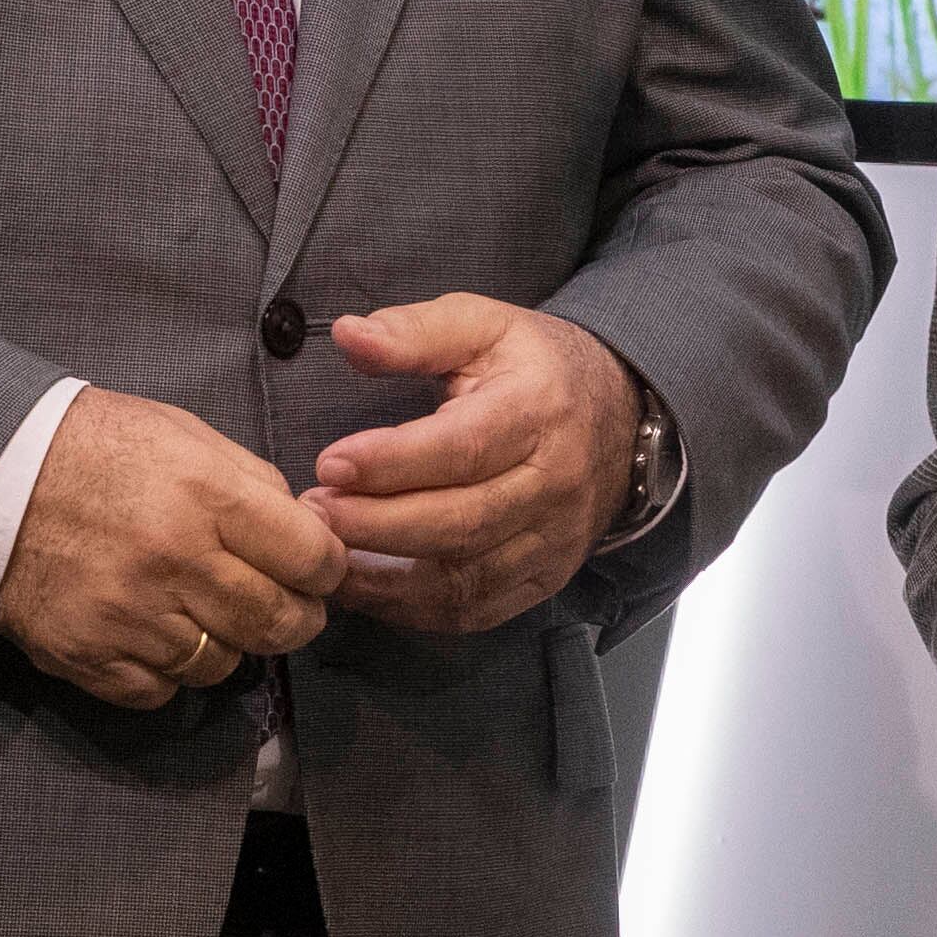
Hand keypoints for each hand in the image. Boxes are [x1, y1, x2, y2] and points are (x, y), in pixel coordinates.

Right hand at [0, 385, 346, 707]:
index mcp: (206, 495)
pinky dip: (168, 672)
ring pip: (222, 665)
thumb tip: (307, 536)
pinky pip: (161, 692)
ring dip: (227, 645)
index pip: (310, 558)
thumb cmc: (98, 448)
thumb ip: (252, 485)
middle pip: (276, 623)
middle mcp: (174, 559)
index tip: (318, 571)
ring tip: (206, 613)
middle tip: (285, 609)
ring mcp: (130, 615)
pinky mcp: (88, 657)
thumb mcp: (185, 437)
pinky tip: (156, 634)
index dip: (327, 569)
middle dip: (295, 620)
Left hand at [305, 294, 634, 635]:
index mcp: (539, 409)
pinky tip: (369, 587)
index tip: (329, 464)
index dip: (391, 463)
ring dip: (388, 578)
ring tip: (329, 555)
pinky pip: (477, 611)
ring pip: (467, 579)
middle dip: (377, 526)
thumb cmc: (535, 368)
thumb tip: (347, 334)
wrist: (622, 414)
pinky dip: (415, 611)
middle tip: (314, 514)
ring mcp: (556, 537)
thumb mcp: (482, 325)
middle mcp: (556, 481)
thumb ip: (415, 331)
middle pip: (462, 522)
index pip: (463, 448)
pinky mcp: (548, 576)